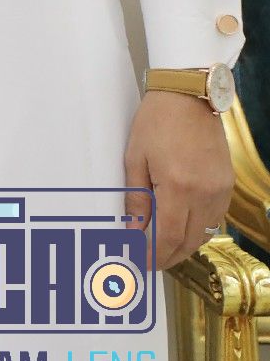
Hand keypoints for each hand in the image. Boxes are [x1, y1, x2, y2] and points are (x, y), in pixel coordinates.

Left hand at [125, 88, 233, 268]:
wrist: (188, 97)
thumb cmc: (156, 122)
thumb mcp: (134, 158)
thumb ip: (135, 197)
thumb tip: (132, 228)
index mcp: (178, 187)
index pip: (166, 236)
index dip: (153, 255)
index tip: (139, 262)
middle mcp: (204, 194)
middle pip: (188, 241)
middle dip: (168, 256)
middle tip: (149, 261)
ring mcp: (220, 190)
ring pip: (204, 232)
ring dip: (184, 245)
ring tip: (162, 248)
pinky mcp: (227, 184)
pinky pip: (214, 217)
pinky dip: (197, 228)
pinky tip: (181, 226)